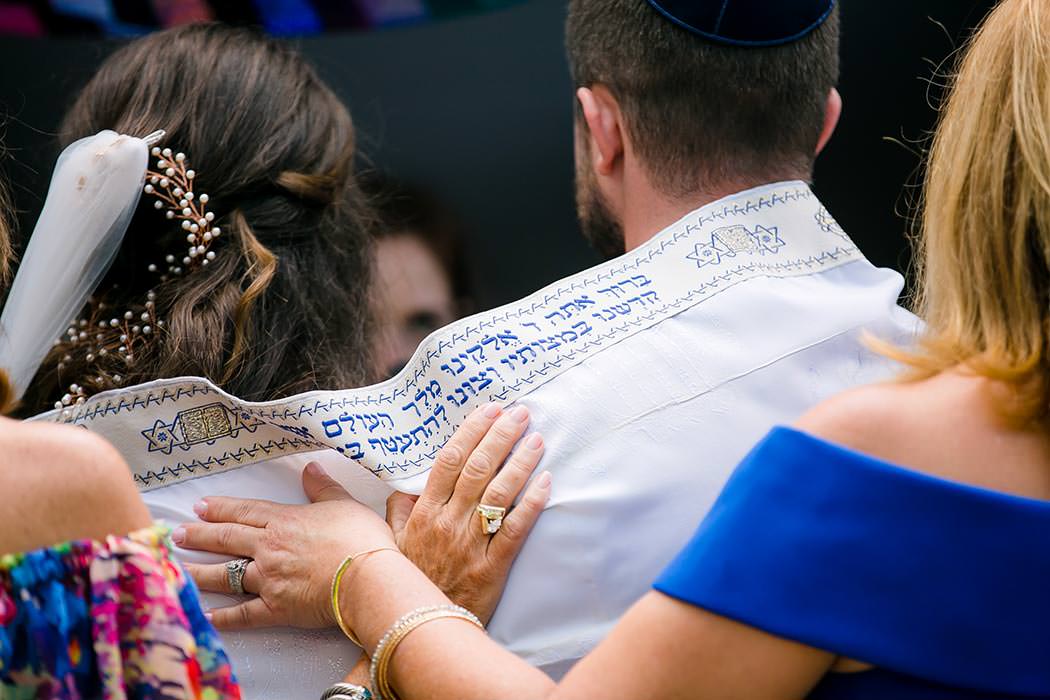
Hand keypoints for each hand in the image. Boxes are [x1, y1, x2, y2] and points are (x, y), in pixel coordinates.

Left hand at [177, 462, 394, 628]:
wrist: (368, 578)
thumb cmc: (361, 540)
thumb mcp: (344, 504)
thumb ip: (323, 487)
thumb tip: (310, 468)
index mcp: (285, 521)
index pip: (245, 511)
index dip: (221, 508)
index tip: (200, 507)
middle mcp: (269, 548)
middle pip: (227, 539)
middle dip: (199, 535)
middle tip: (176, 534)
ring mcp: (268, 579)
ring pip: (225, 574)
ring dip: (199, 572)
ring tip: (177, 569)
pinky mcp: (275, 608)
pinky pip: (241, 614)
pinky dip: (221, 616)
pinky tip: (203, 614)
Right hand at [386, 403, 550, 624]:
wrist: (420, 629)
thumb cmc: (411, 580)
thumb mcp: (391, 542)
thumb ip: (398, 509)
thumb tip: (407, 482)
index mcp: (424, 512)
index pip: (449, 460)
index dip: (471, 431)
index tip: (490, 409)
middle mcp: (447, 522)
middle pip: (478, 469)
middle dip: (501, 436)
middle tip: (521, 413)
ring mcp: (470, 544)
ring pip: (499, 494)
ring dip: (520, 462)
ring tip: (537, 439)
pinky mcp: (492, 567)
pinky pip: (515, 530)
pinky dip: (531, 504)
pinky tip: (546, 482)